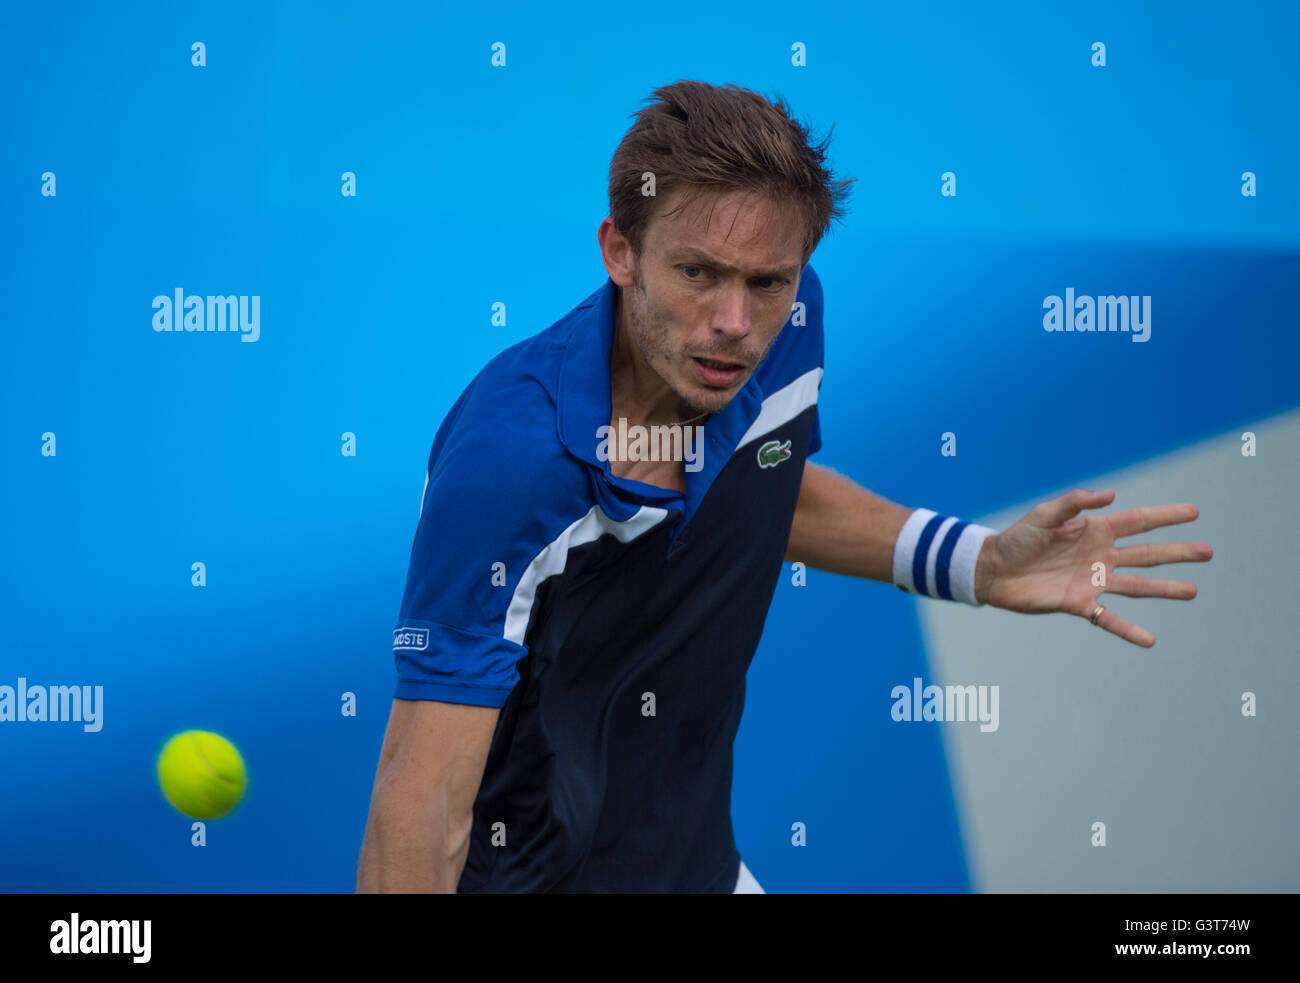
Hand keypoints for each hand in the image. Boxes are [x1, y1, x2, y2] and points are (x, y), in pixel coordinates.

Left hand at [973, 488, 1212, 647]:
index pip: (1138, 522)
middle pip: (1147, 553)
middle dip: (1177, 553)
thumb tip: (1110, 496)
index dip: (1165, 516)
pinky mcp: (1079, 604)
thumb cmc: (1017, 539)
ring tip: (1193, 591)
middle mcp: (1101, 556)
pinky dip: (1128, 630)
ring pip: (1137, 585)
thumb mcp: (1044, 514)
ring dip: (1165, 589)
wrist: (994, 570)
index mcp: (1095, 531)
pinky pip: (1108, 619)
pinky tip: (1150, 640)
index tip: (1194, 511)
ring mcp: (1093, 581)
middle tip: (1208, 552)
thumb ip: (1075, 502)